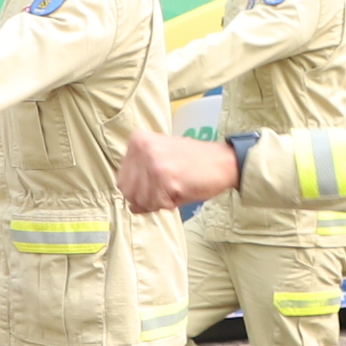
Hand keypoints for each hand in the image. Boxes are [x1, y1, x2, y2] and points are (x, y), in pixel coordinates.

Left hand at [120, 129, 239, 212]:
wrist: (223, 162)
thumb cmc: (194, 162)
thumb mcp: (161, 157)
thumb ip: (140, 174)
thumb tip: (130, 204)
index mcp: (138, 140)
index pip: (122, 180)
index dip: (139, 190)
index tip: (158, 183)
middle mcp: (143, 149)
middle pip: (128, 192)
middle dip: (146, 198)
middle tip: (167, 188)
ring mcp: (153, 163)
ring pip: (141, 201)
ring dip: (159, 202)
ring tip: (176, 186)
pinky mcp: (166, 179)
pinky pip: (156, 205)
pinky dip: (169, 204)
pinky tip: (181, 190)